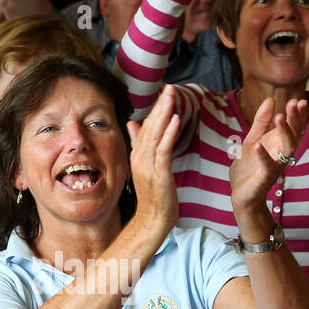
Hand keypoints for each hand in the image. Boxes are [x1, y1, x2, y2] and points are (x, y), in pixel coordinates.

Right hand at [125, 84, 181, 233]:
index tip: (164, 92)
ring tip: (171, 96)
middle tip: (169, 87)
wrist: (152, 220)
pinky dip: (169, 133)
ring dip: (164, 114)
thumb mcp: (146, 166)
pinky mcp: (159, 174)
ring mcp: (148, 166)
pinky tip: (175, 119)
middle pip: (150, 126)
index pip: (146, 127)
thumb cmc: (153, 196)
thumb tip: (133, 124)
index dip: (155, 109)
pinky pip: (163, 150)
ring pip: (155, 134)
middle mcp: (141, 158)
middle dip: (160, 105)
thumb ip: (140, 144)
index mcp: (138, 155)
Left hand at [228, 95, 304, 211]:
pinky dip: (264, 155)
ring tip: (280, 117)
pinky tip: (258, 144)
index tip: (299, 100)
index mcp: (279, 144)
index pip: (292, 127)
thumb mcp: (253, 139)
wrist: (241, 193)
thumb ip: (261, 121)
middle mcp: (281, 154)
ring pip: (287, 149)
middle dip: (295, 119)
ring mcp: (275, 166)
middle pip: (294, 134)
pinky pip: (267, 166)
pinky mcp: (265, 178)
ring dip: (285, 132)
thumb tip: (270, 99)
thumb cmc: (250, 167)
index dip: (297, 114)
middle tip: (295, 103)